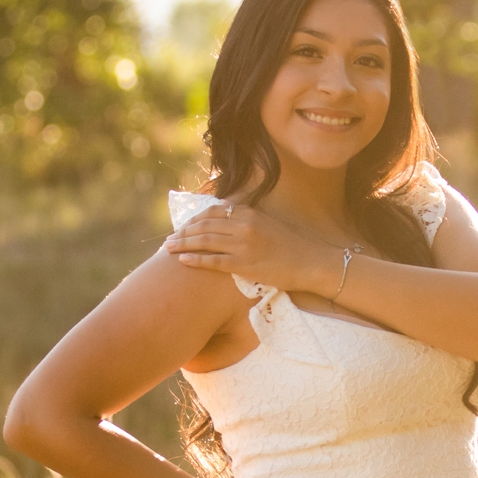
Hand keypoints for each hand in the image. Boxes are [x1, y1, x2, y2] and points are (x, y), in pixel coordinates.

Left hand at [163, 203, 337, 294]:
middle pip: (204, 226)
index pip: (212, 212)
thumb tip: (226, 218)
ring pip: (204, 241)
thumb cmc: (290, 246)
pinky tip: (183, 260)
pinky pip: (213, 261)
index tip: (182, 227)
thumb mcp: (268, 224)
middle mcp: (243, 226)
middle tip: (168, 239)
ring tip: (168, 249)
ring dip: (183, 244)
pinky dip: (196, 259)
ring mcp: (243, 245)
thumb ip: (247, 220)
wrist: (309, 262)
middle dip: (183, 232)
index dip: (193, 219)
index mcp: (249, 213)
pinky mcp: (244, 264)